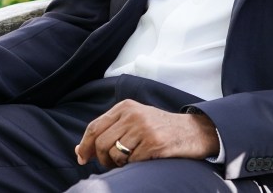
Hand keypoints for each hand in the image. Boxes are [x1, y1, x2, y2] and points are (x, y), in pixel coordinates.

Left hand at [75, 99, 219, 167]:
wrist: (192, 131)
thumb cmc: (158, 128)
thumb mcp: (133, 122)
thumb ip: (108, 132)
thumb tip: (79, 151)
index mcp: (124, 107)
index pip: (94, 127)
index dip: (85, 145)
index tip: (82, 158)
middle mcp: (132, 115)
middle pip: (101, 143)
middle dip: (102, 159)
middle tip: (111, 164)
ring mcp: (143, 128)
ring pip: (114, 154)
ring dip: (119, 164)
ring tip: (130, 160)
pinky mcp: (154, 143)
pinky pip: (132, 162)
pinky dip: (134, 165)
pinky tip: (144, 159)